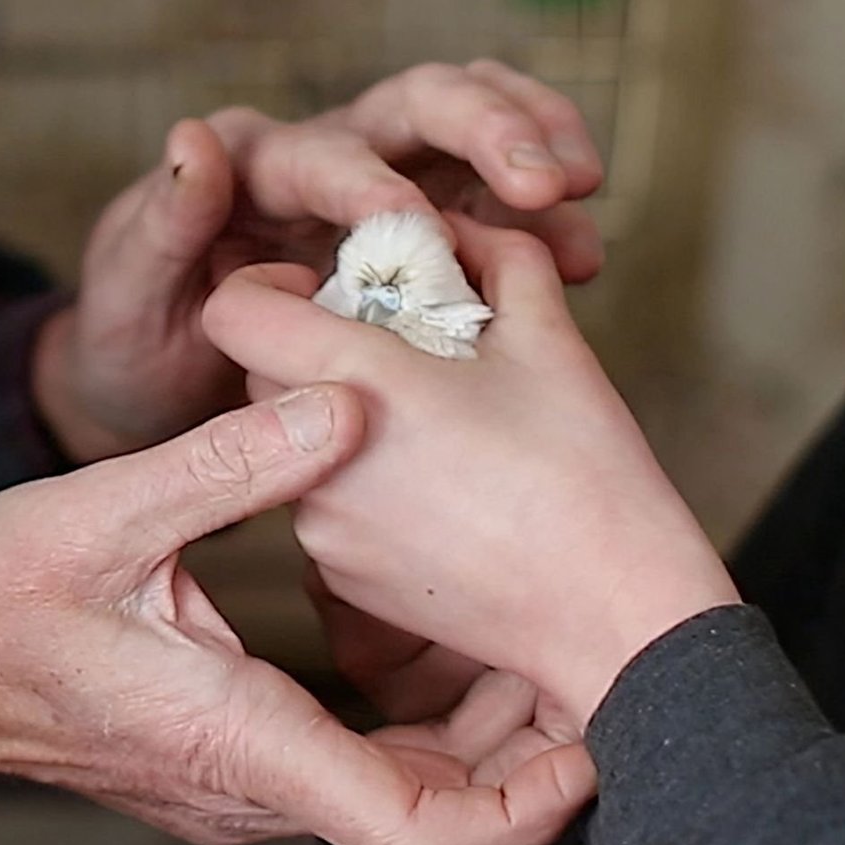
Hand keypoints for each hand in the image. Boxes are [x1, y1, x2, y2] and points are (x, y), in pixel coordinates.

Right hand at [0, 388, 588, 844]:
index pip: (425, 834)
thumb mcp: (104, 514)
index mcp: (246, 744)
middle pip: (435, 814)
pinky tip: (419, 622)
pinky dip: (404, 712)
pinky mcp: (224, 761)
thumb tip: (345, 398)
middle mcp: (255, 790)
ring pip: (395, 789)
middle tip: (585, 656)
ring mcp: (239, 787)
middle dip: (523, 751)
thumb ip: (229, 460)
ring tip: (521, 628)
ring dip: (467, 727)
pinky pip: (347, 761)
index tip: (597, 741)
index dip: (529, 803)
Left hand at [34, 61, 608, 462]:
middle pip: (420, 105)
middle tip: (550, 179)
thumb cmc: (132, 338)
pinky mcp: (430, 229)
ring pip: (475, 133)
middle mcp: (328, 154)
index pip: (325, 153)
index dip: (373, 184)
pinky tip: (583, 261)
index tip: (421, 227)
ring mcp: (388, 184)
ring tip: (584, 201)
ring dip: (536, 153)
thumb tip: (194, 136)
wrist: (162, 391)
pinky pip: (497, 205)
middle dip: (490, 130)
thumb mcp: (127, 292)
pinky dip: (541, 223)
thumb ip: (164, 221)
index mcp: (255, 162)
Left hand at [204, 216, 739, 730]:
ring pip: (296, 444)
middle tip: (402, 349)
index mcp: (353, 383)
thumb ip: (497, 257)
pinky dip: (364, 487)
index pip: (233, 311)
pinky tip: (444, 492)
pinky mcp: (343, 582)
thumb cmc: (585, 473)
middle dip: (317, 348)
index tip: (332, 289)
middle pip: (261, 376)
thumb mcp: (550, 338)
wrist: (611, 613)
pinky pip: (327, 508)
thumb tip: (460, 231)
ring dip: (343, 420)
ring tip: (438, 427)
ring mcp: (322, 532)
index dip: (269, 285)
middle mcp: (313, 461)